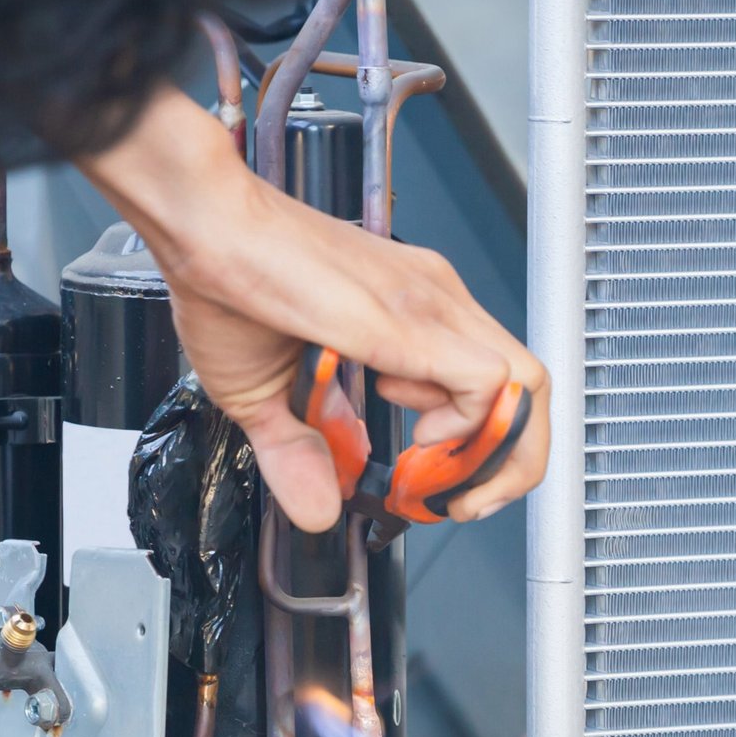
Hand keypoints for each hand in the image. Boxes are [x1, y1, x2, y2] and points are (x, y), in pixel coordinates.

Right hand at [78, 88, 549, 531]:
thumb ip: (298, 455)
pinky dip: (470, 433)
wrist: (204, 227)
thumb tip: (318, 510)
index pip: (497, 384)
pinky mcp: (409, 321)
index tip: (432, 484)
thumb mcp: (264, 399)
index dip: (481, 449)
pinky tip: (417, 443)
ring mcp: (429, 305)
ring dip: (495, 455)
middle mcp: (434, 301)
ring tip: (434, 477)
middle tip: (455, 498)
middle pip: (531, 388)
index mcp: (414, 313)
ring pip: (526, 386)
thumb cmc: (230, 286)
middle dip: (506, 463)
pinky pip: (486, 383)